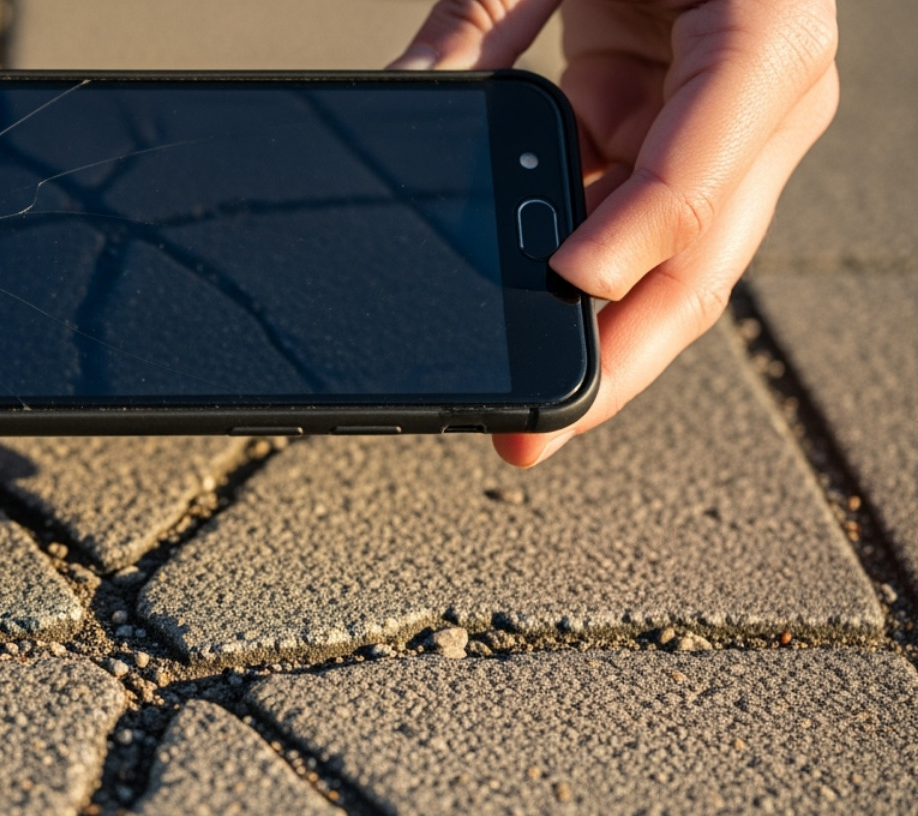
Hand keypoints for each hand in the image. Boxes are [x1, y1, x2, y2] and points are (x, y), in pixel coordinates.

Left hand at [393, 0, 838, 465]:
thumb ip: (482, 19)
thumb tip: (400, 97)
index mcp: (760, 29)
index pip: (707, 151)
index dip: (639, 228)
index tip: (571, 285)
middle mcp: (761, 100)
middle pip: (698, 255)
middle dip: (617, 356)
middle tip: (535, 428)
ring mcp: (723, 136)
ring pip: (667, 270)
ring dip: (595, 346)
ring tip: (521, 412)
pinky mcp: (676, 146)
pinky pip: (627, 236)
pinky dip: (575, 290)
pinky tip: (523, 337)